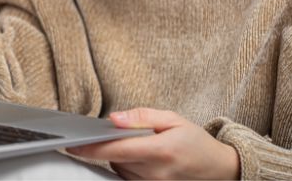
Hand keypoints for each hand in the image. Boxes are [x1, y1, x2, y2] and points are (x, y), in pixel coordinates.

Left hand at [67, 108, 239, 179]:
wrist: (218, 169)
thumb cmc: (196, 142)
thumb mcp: (172, 119)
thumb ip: (141, 117)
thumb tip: (114, 119)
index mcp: (160, 151)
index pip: (115, 150)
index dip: (91, 147)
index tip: (72, 144)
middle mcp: (155, 174)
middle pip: (114, 159)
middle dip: (111, 144)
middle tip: (126, 132)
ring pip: (119, 169)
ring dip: (121, 156)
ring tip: (143, 146)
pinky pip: (128, 178)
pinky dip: (128, 166)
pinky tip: (142, 158)